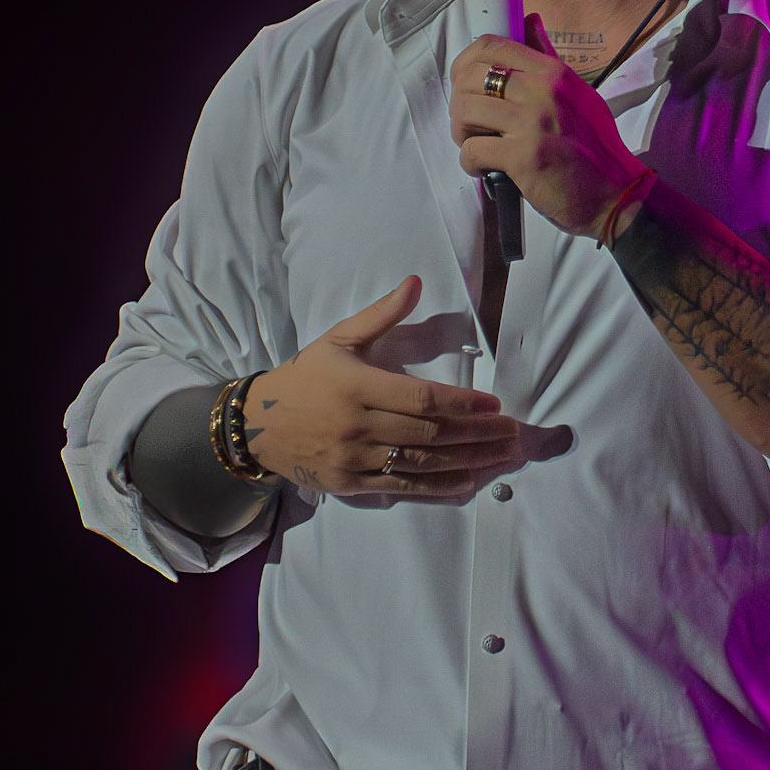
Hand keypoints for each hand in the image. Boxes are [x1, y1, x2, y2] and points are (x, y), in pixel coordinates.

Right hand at [242, 277, 520, 496]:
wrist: (257, 425)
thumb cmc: (305, 378)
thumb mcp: (338, 340)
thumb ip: (381, 315)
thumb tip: (415, 282)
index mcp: (358, 387)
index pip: (421, 398)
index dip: (462, 404)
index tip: (494, 405)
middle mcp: (358, 425)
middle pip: (430, 432)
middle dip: (477, 434)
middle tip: (513, 434)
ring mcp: (354, 459)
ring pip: (422, 462)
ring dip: (468, 461)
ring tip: (502, 458)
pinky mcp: (351, 484)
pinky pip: (403, 487)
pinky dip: (438, 487)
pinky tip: (467, 482)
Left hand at [449, 15, 648, 237]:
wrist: (616, 194)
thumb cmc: (595, 147)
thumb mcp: (578, 92)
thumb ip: (548, 58)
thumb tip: (530, 20)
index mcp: (553, 73)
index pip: (491, 45)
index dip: (465, 63)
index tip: (464, 85)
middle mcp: (542, 90)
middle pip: (470, 77)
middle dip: (459, 102)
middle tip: (469, 124)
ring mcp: (532, 123)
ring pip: (465, 111)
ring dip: (461, 133)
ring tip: (475, 145)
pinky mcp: (524, 157)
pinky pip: (473, 151)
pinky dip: (470, 163)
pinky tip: (483, 169)